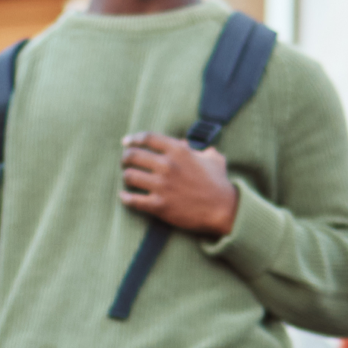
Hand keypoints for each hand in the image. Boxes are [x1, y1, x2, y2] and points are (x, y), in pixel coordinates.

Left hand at [119, 132, 238, 236]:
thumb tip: (184, 143)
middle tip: (125, 161)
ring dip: (126, 176)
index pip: (148, 138)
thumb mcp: (213, 159)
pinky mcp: (159, 205)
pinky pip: (133, 200)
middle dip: (126, 158)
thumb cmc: (219, 184)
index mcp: (179, 151)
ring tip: (129, 178)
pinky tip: (124, 197)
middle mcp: (168, 166)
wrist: (223, 210)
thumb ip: (197, 148)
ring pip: (130, 176)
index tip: (126, 141)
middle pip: (134, 155)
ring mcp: (162, 186)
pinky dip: (125, 198)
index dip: (134, 138)